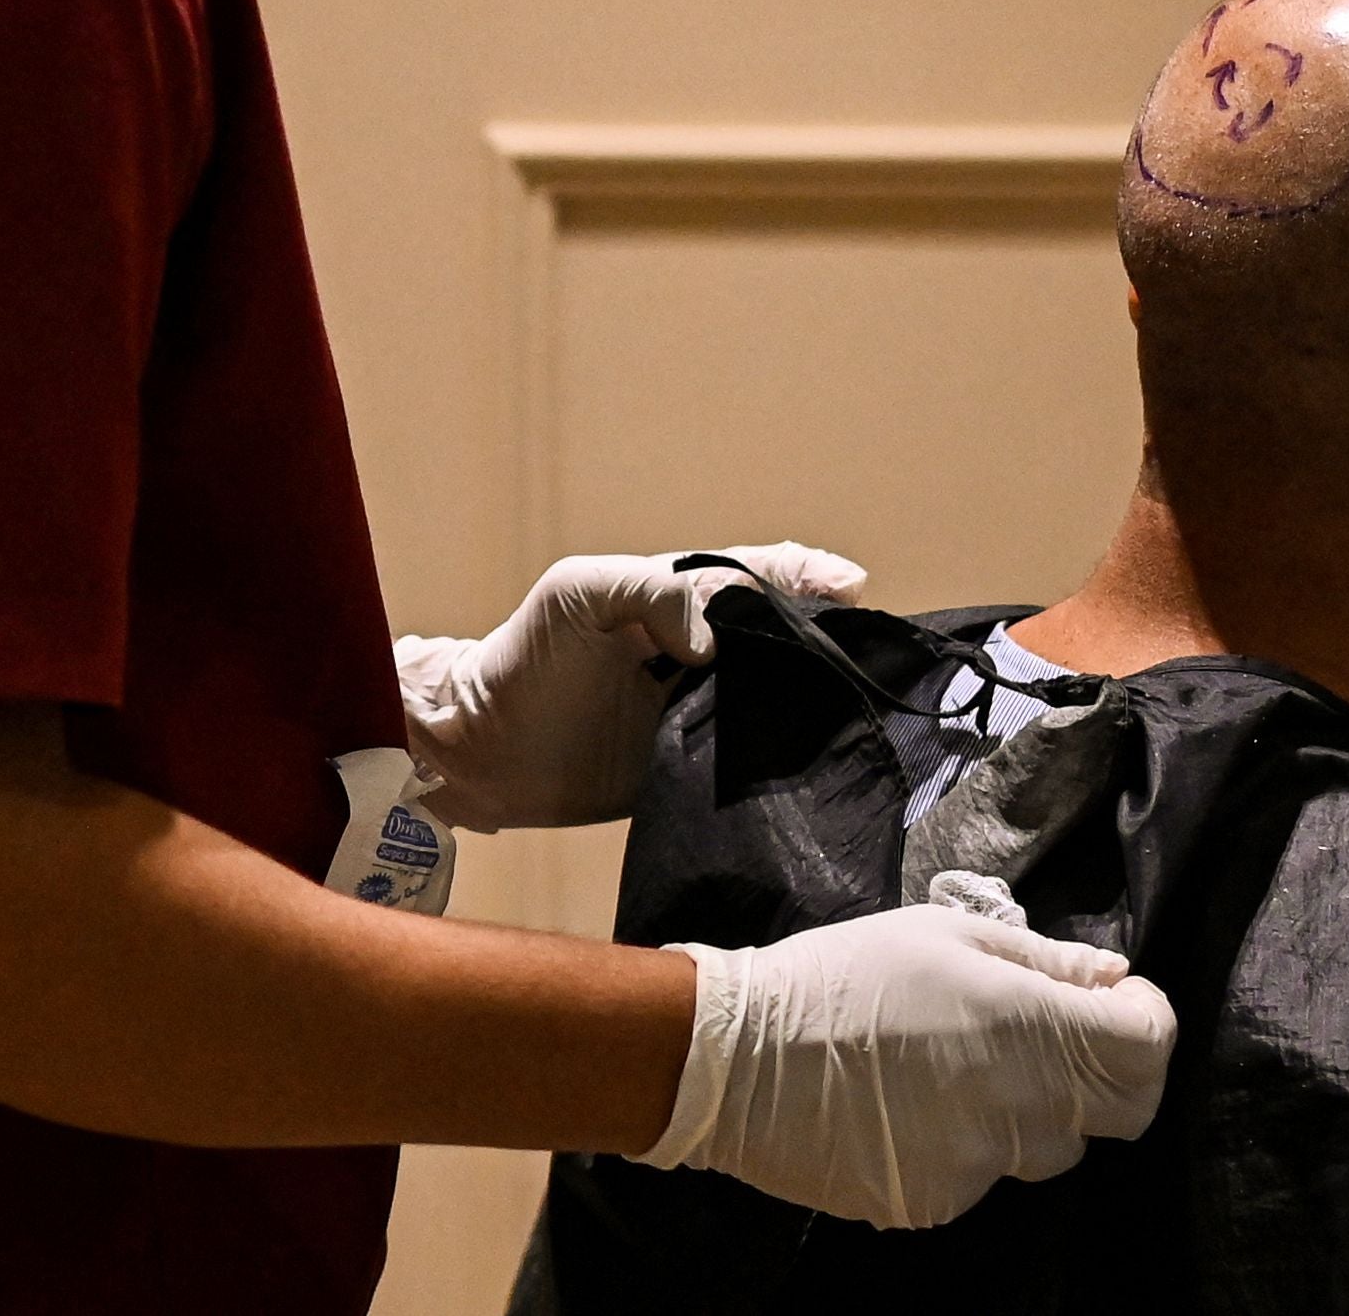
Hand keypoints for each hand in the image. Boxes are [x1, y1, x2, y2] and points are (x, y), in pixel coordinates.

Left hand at [397, 544, 867, 830]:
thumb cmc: (522, 657)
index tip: (850, 589)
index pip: (755, 578)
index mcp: (674, 599)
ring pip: (770, 697)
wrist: (476, 753)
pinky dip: (779, 757)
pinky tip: (812, 757)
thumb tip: (718, 639)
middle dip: (826, 637)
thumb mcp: (579, 593)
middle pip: (776, 638)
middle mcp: (696, 654)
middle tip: (872, 650)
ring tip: (859, 700)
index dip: (806, 579)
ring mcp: (693, 713)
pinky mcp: (686, 770)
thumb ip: (653, 592)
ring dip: (810, 696)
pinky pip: (744, 760)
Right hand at [636, 904, 1179, 1228]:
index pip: (1147, 1048)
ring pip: (1048, 1148)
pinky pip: (983, 1175)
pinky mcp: (934, 1202)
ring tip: (961, 1065)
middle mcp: (1018, 1106)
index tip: (1116, 1002)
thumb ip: (1044, 961)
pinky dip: (970, 1142)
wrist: (741, 1057)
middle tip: (1051, 1035)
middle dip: (1102, 1071)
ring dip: (1032, 1110)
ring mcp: (978, 1166)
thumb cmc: (848, 973)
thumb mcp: (946, 935)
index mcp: (1029, 1025)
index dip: (1144, 1020)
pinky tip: (915, 1105)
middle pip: (1117, 1112)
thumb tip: (1114, 978)